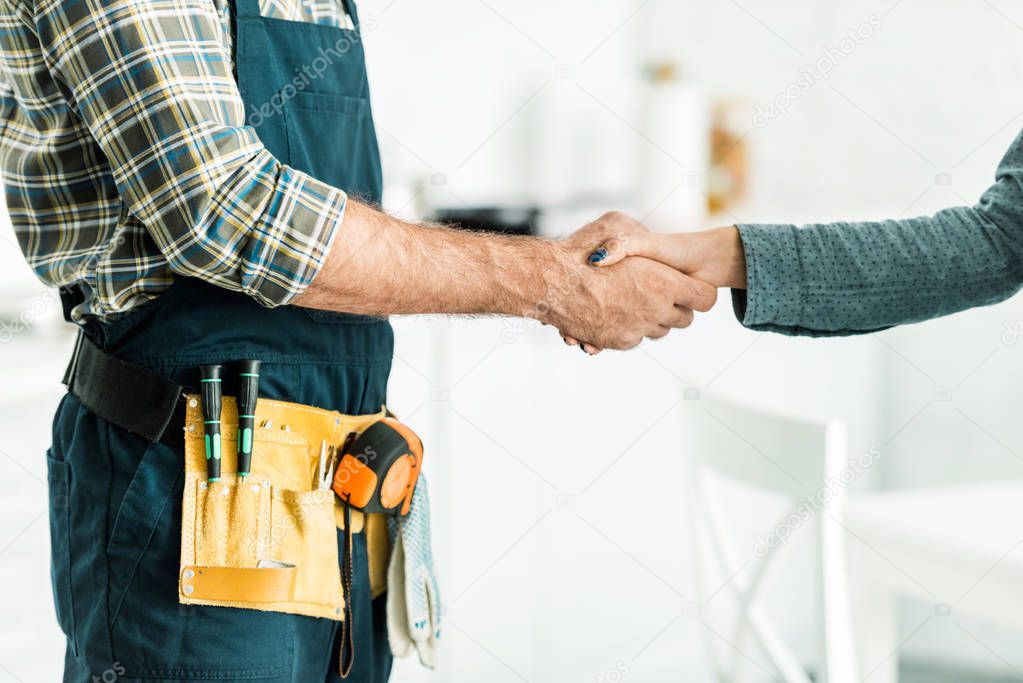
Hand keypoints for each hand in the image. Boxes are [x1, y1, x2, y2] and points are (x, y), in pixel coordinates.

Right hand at [536, 212, 716, 351]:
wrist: (549, 282)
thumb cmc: (581, 250)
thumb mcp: (616, 225)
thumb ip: (639, 233)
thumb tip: (648, 240)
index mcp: (664, 282)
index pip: (705, 298)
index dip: (697, 292)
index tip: (687, 286)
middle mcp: (655, 310)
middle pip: (684, 319)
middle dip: (675, 307)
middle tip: (659, 292)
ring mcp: (636, 329)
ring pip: (659, 331)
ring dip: (652, 318)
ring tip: (633, 300)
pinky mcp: (618, 342)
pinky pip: (635, 339)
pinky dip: (629, 327)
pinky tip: (615, 311)